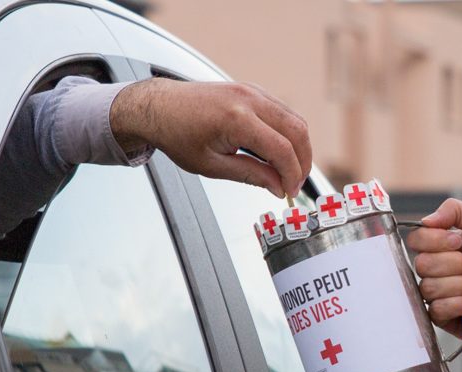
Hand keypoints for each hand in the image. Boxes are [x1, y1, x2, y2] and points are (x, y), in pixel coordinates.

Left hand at [111, 78, 311, 197]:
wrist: (158, 107)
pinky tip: (281, 152)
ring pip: (295, 119)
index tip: (289, 192)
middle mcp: (248, 99)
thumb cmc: (177, 134)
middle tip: (295, 183)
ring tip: (290, 170)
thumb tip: (277, 186)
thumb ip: (250, 175)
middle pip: (297, 131)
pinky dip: (289, 133)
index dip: (291, 175)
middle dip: (302, 161)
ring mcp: (252, 91)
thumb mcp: (212, 165)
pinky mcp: (252, 90)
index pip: (282, 150)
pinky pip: (283, 111)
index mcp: (236, 119)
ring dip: (299, 147)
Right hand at [405, 199, 461, 340]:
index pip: (416, 240)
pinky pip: (437, 310)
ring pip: (429, 288)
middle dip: (454, 264)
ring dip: (459, 285)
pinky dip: (461, 304)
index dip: (435, 240)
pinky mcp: (443, 319)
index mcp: (441, 247)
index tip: (460, 241)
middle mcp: (436, 271)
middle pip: (421, 264)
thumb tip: (425, 220)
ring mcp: (438, 295)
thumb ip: (454, 210)